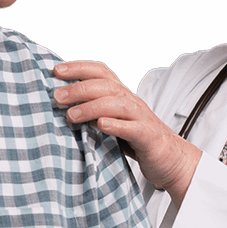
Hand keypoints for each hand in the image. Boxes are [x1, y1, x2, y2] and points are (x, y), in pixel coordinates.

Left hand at [54, 61, 201, 206]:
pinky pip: (132, 128)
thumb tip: (60, 107)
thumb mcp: (113, 121)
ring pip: (117, 104)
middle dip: (79, 88)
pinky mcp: (148, 137)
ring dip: (91, 107)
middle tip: (57, 96)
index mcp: (121, 96)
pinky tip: (101, 125)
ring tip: (71, 115)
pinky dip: (116, 125)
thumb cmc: (137, 140)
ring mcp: (141, 118)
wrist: (171, 159)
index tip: (55, 71)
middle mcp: (131, 102)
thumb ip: (92, 112)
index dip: (79, 67)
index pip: (101, 72)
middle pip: (106, 86)